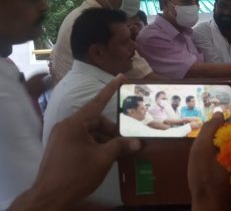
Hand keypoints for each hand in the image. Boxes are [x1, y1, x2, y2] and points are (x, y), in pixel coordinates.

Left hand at [11, 74, 141, 210]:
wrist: (49, 198)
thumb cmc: (76, 174)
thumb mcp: (102, 159)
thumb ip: (120, 146)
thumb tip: (138, 142)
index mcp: (74, 124)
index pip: (97, 102)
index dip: (111, 89)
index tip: (121, 76)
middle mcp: (66, 126)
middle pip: (95, 121)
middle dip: (111, 131)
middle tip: (125, 142)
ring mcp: (61, 137)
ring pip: (89, 132)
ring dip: (103, 140)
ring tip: (115, 153)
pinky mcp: (60, 148)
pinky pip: (81, 140)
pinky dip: (94, 146)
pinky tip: (103, 158)